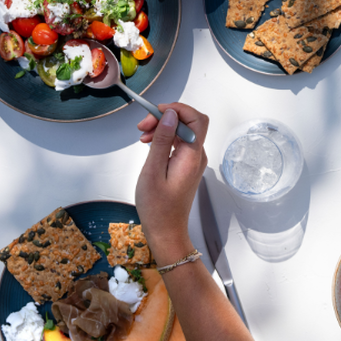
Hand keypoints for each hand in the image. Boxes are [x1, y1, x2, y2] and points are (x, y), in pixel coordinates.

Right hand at [135, 103, 209, 263]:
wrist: (166, 231)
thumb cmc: (157, 208)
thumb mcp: (153, 171)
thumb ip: (162, 140)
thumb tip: (170, 115)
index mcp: (192, 156)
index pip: (196, 119)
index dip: (177, 109)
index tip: (155, 112)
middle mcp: (197, 156)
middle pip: (188, 123)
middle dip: (165, 117)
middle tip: (143, 126)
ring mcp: (193, 161)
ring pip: (182, 132)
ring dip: (163, 128)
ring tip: (143, 136)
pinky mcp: (186, 165)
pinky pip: (179, 143)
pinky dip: (165, 139)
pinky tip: (150, 144)